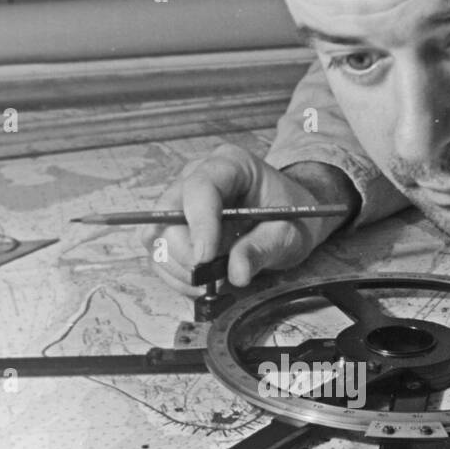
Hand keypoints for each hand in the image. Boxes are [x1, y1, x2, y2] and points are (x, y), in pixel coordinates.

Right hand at [143, 144, 357, 296]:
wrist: (291, 218)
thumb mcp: (289, 233)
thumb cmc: (291, 217)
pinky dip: (176, 275)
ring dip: (179, 268)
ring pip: (158, 236)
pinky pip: (161, 254)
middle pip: (168, 212)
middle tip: (211, 277)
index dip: (199, 223)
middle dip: (185, 252)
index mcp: (230, 165)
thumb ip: (263, 249)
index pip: (200, 187)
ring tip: (212, 282)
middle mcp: (197, 177)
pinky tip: (202, 283)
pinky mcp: (176, 227)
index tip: (205, 257)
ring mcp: (182, 201)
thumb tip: (237, 273)